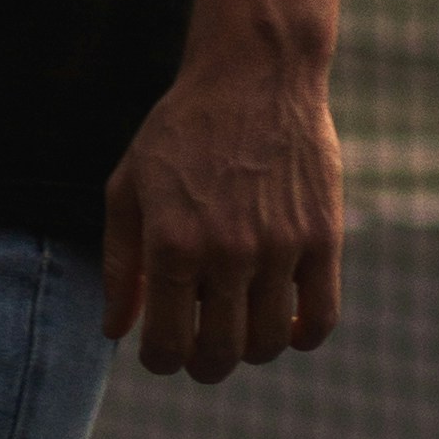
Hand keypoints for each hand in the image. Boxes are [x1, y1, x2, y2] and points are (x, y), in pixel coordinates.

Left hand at [101, 53, 345, 381]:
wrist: (253, 74)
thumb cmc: (181, 132)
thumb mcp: (128, 187)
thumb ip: (120, 265)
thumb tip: (116, 332)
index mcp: (172, 245)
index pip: (167, 346)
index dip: (160, 361)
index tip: (162, 351)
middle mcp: (227, 253)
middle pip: (220, 356)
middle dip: (203, 364)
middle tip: (200, 348)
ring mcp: (280, 247)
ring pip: (268, 345)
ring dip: (249, 349)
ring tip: (238, 324)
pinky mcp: (323, 237)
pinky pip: (321, 318)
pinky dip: (302, 336)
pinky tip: (284, 320)